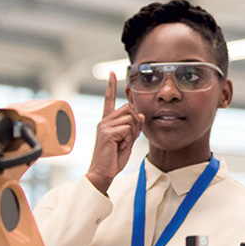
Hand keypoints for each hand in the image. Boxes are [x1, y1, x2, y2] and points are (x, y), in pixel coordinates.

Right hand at [85, 72, 143, 193]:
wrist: (104, 172)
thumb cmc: (114, 157)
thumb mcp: (128, 140)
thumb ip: (134, 127)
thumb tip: (141, 115)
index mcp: (107, 121)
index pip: (109, 100)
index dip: (111, 86)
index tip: (111, 73)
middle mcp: (104, 120)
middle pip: (129, 109)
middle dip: (135, 123)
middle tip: (127, 139)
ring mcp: (104, 125)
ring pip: (130, 119)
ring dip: (132, 133)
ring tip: (122, 143)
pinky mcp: (106, 132)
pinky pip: (127, 129)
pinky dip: (128, 139)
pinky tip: (119, 146)